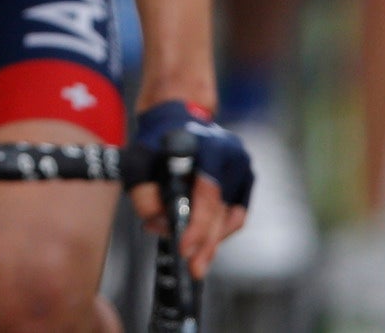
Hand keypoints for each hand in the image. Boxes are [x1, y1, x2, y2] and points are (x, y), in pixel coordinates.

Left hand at [126, 101, 250, 278]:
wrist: (176, 115)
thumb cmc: (155, 139)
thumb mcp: (138, 163)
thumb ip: (144, 194)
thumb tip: (158, 225)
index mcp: (209, 146)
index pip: (207, 195)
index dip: (197, 226)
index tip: (183, 248)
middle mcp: (233, 156)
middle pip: (221, 210)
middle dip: (206, 243)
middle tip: (193, 268)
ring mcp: (243, 167)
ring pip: (230, 215)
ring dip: (212, 239)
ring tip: (195, 258)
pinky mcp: (245, 177)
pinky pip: (235, 212)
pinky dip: (219, 228)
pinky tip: (205, 240)